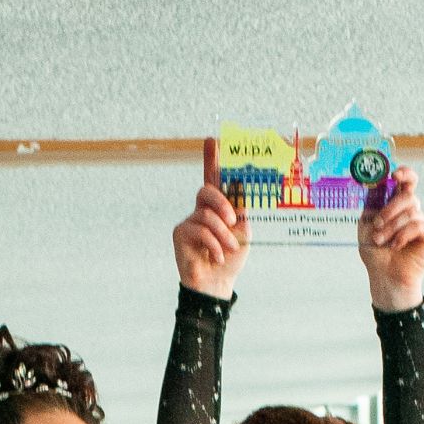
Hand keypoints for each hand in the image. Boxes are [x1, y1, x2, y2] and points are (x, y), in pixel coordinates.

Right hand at [172, 139, 248, 298]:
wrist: (218, 284)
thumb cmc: (231, 258)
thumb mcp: (243, 232)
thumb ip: (240, 211)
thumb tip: (241, 188)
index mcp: (218, 207)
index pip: (213, 178)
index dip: (212, 158)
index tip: (212, 139)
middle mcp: (202, 210)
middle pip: (207, 190)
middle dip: (222, 203)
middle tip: (233, 221)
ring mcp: (190, 221)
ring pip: (207, 214)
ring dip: (223, 234)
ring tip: (230, 249)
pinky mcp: (180, 234)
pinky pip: (200, 230)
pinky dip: (214, 244)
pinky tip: (218, 257)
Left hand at [358, 165, 423, 311]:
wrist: (384, 277)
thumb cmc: (375, 253)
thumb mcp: (366, 225)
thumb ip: (372, 204)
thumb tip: (376, 183)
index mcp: (396, 204)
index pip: (407, 181)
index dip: (404, 173)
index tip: (394, 175)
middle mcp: (411, 210)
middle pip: (407, 195)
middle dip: (390, 208)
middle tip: (378, 224)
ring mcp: (422, 221)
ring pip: (410, 212)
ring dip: (391, 227)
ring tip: (380, 241)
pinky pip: (418, 226)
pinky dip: (404, 235)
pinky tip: (396, 246)